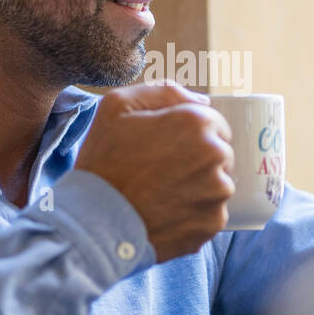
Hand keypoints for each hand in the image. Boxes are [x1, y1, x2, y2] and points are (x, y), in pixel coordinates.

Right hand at [75, 81, 234, 263]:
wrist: (95, 221)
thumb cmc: (103, 161)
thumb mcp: (117, 106)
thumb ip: (164, 91)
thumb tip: (203, 101)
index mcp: (196, 122)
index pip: (214, 123)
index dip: (188, 134)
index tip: (165, 148)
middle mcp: (215, 154)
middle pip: (219, 153)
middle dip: (196, 159)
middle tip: (160, 172)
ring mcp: (217, 192)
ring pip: (216, 184)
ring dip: (196, 187)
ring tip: (161, 194)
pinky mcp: (212, 223)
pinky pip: (211, 213)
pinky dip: (193, 214)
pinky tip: (166, 213)